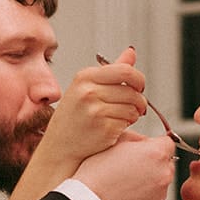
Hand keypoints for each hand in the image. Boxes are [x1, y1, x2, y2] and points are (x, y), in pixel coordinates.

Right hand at [39, 46, 145, 171]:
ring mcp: (96, 110)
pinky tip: (116, 127)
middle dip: (140, 100)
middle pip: (132, 91)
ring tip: (123, 117)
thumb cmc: (73, 116)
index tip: (139, 88)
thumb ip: (112, 70)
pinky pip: (128, 122)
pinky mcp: (103, 128)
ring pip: (133, 107)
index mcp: (85, 77)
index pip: (125, 70)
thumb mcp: (86, 87)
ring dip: (134, 114)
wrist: (59, 146)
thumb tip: (131, 53)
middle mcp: (89, 91)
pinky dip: (126, 125)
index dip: (139, 80)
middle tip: (138, 107)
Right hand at [73, 135, 174, 199]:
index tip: (143, 150)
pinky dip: (144, 194)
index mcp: (156, 153)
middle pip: (166, 162)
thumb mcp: (115, 142)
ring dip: (149, 179)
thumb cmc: (97, 174)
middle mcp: (163, 173)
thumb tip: (145, 141)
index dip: (154, 145)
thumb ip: (136, 138)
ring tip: (125, 182)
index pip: (168, 142)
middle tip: (130, 166)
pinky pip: (153, 197)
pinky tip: (126, 194)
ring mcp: (160, 193)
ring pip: (160, 180)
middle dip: (153, 162)